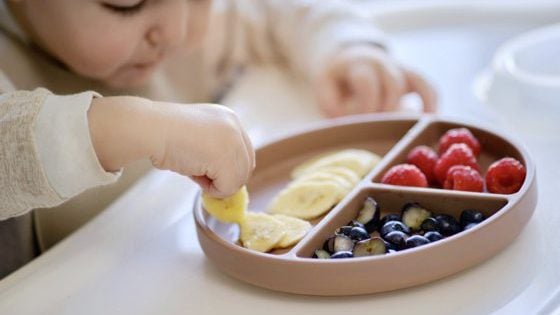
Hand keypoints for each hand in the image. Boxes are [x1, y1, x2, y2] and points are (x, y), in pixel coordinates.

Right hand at [88, 97, 254, 197]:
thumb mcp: (199, 137)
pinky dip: (212, 190)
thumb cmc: (165, 134)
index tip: (210, 172)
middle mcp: (235, 127)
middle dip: (225, 178)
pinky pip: (228, 187)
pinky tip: (195, 176)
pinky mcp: (225, 158)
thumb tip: (226, 179)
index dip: (229, 169)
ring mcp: (232, 141)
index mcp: (229, 118)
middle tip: (201, 176)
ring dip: (217, 184)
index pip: (244, 153)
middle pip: (246, 167)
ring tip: (195, 172)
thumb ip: (216, 151)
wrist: (149, 129)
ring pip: (239, 179)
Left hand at [313, 45, 436, 116]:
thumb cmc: (334, 83)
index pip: (367, 81)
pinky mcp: (409, 76)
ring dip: (418, 105)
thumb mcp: (326, 93)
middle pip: (393, 83)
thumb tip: (363, 123)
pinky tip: (430, 122)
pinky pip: (428, 85)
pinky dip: (432, 102)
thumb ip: (339, 107)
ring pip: (417, 80)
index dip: (366, 104)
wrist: (344, 59)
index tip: (362, 122)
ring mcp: (397, 67)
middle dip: (389, 109)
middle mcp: (380, 60)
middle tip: (384, 130)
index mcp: (355, 62)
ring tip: (420, 128)